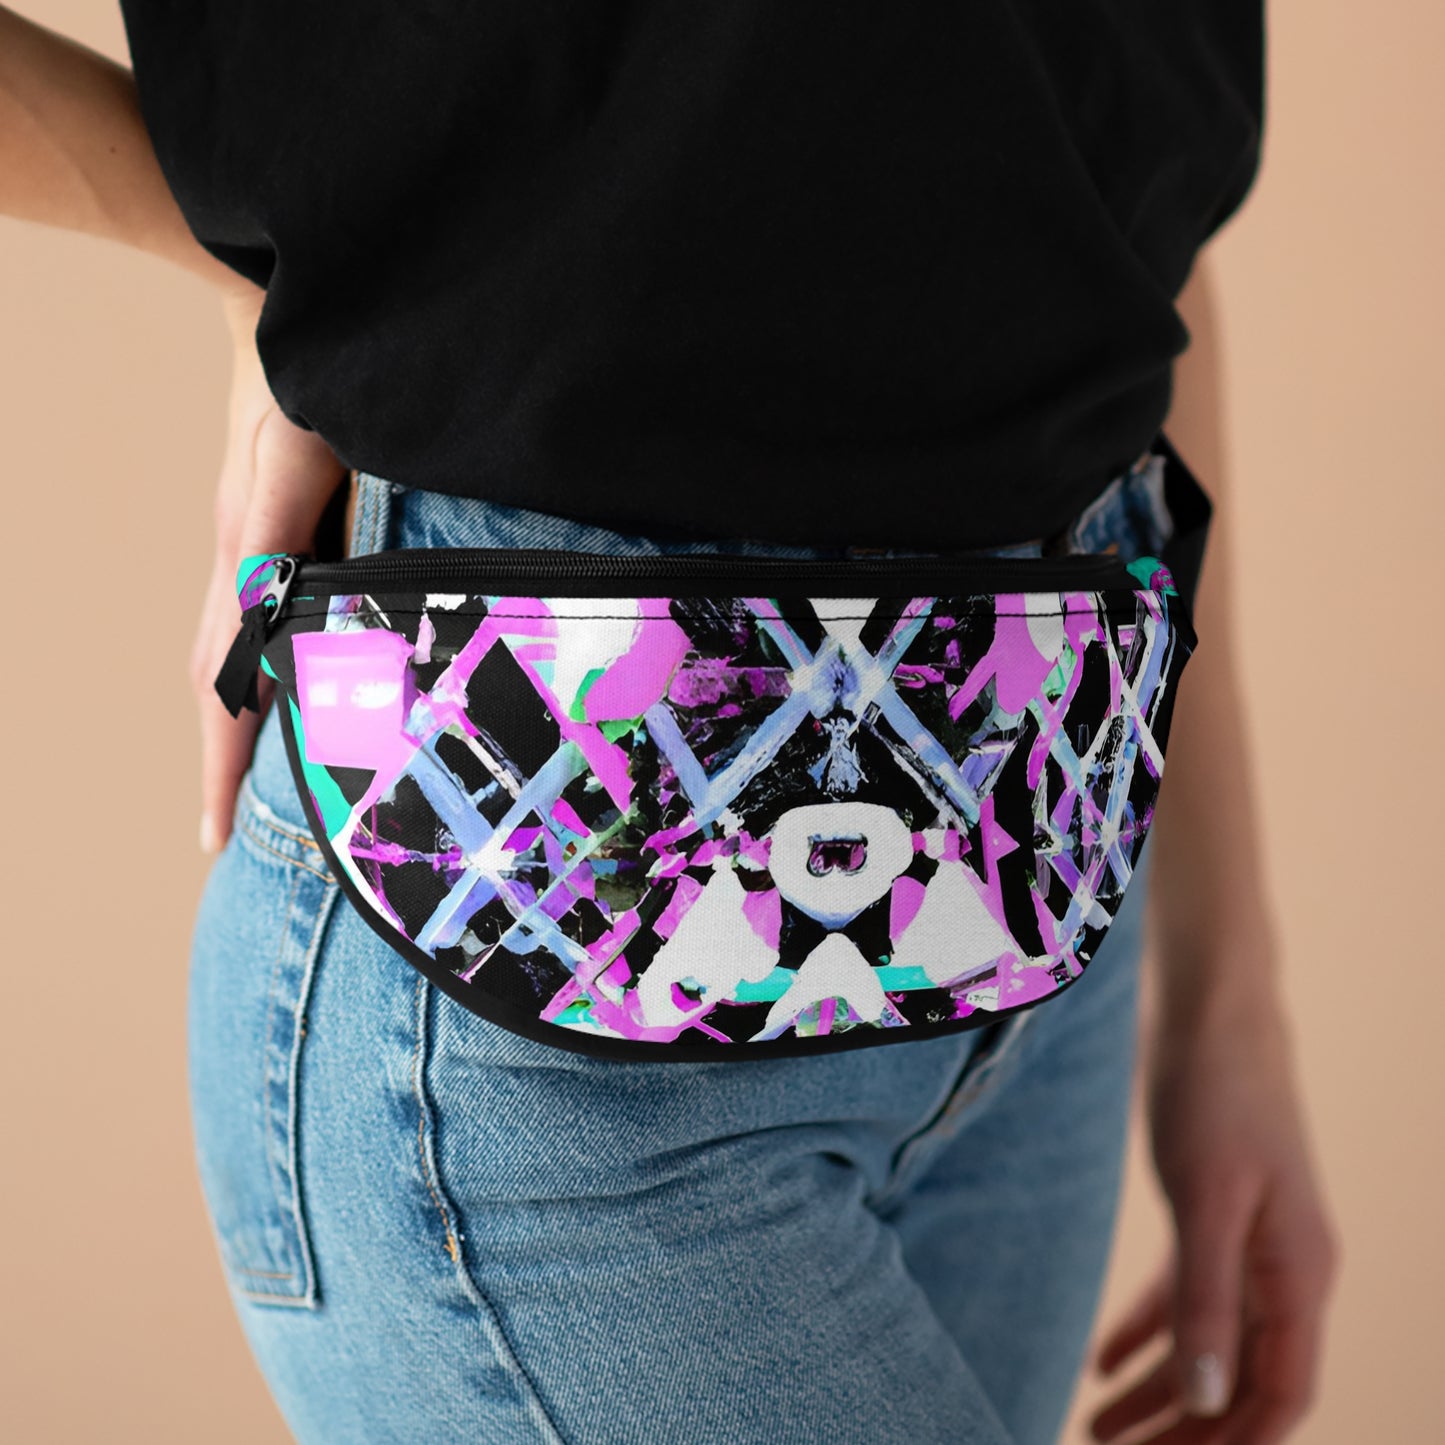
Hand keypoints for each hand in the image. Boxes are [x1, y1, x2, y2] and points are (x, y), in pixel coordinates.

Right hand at [191, 287, 347, 852]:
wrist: (280, 306)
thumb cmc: (299, 374)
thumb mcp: (294, 455)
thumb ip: (277, 536)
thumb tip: (263, 621)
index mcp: (248, 556)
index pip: (223, 682)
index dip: (222, 761)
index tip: (214, 836)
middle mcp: (242, 559)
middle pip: (216, 681)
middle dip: (221, 759)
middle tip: (223, 835)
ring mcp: (252, 542)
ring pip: (231, 652)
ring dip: (236, 720)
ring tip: (248, 784)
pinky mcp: (272, 526)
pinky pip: (253, 615)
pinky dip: (257, 667)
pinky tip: (287, 685)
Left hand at [1088, 979, 1339, 1443]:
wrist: (1211, 1011)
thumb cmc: (1217, 1094)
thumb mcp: (1208, 1198)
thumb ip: (1208, 1297)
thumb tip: (1209, 1402)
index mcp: (1300, 1273)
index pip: (1281, 1394)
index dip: (1233, 1444)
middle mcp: (1283, 1268)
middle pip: (1239, 1380)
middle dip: (1183, 1430)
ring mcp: (1250, 1241)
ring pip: (1208, 1343)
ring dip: (1157, 1392)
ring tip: (1093, 1427)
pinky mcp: (1212, 1213)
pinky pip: (1185, 1295)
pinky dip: (1147, 1332)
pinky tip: (1102, 1362)